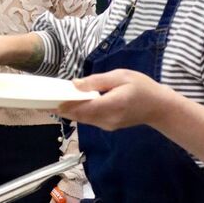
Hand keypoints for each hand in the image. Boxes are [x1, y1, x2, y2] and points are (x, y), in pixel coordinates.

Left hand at [51, 69, 167, 130]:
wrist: (159, 108)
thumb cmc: (142, 87)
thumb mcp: (121, 76)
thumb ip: (97, 81)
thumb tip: (75, 84)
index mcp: (112, 105)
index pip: (83, 108)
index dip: (66, 105)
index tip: (50, 101)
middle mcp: (107, 119)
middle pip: (79, 116)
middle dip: (62, 109)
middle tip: (44, 101)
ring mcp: (108, 125)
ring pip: (83, 119)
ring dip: (69, 111)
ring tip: (53, 101)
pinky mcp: (108, 126)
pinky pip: (89, 119)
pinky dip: (78, 112)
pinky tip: (71, 104)